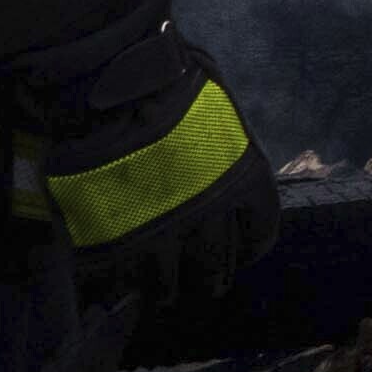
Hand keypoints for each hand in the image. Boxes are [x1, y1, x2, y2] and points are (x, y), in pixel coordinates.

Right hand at [0, 20, 278, 318]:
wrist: (112, 89)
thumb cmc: (169, 82)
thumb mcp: (218, 114)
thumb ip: (224, 151)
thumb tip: (220, 165)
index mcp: (244, 183)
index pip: (260, 233)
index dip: (247, 245)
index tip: (236, 247)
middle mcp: (211, 218)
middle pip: (215, 269)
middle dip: (207, 277)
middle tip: (195, 280)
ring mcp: (162, 236)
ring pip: (168, 286)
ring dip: (163, 288)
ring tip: (155, 288)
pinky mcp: (115, 247)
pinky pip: (123, 283)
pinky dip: (122, 286)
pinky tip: (119, 281)